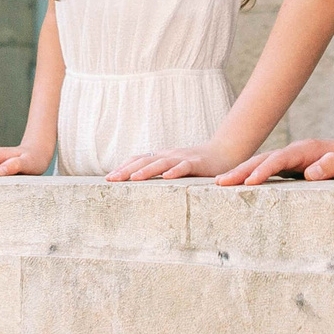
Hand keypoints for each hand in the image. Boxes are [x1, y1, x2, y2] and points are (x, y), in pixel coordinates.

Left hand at [106, 145, 234, 181]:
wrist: (224, 152)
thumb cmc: (197, 163)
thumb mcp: (174, 166)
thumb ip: (160, 171)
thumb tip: (138, 182)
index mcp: (162, 156)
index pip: (138, 160)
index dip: (123, 167)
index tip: (108, 179)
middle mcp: (169, 155)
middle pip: (144, 161)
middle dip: (126, 170)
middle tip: (111, 180)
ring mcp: (182, 158)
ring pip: (161, 163)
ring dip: (146, 171)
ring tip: (132, 179)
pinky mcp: (197, 164)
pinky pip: (184, 167)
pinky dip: (174, 172)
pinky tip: (166, 178)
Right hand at [217, 138, 333, 184]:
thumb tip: (312, 172)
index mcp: (306, 150)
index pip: (281, 159)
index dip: (265, 170)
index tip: (249, 183)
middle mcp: (294, 153)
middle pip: (263, 159)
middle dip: (241, 170)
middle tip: (219, 183)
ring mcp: (289, 160)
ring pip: (260, 164)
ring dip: (240, 173)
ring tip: (219, 184)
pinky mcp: (289, 168)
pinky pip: (265, 171)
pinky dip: (249, 176)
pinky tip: (237, 186)